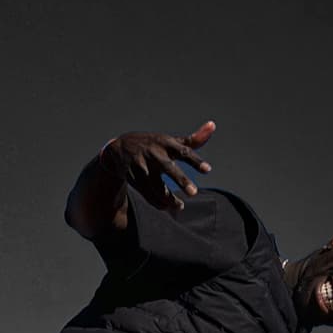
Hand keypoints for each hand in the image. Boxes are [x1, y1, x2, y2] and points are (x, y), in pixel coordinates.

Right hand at [100, 121, 214, 211]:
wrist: (120, 148)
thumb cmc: (153, 145)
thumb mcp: (170, 141)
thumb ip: (193, 139)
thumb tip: (213, 125)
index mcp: (165, 143)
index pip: (183, 151)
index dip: (195, 161)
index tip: (208, 170)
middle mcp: (154, 153)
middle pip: (168, 168)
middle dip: (181, 180)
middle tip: (194, 193)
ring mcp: (142, 166)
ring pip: (156, 186)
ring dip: (168, 198)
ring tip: (180, 206)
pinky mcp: (134, 178)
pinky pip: (147, 193)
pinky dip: (157, 202)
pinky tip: (167, 206)